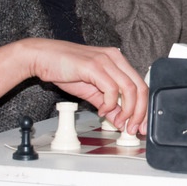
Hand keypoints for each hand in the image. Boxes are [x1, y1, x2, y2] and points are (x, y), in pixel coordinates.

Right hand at [24, 39, 147, 134]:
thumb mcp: (91, 90)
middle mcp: (115, 58)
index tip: (141, 124)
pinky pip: (111, 88)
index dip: (144, 107)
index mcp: (118, 61)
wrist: (42, 57)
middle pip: (139, 87)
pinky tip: (101, 110)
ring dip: (127, 110)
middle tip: (133, 128)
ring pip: (129, 88)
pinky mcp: (94, 66)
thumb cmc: (65, 69)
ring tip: (118, 122)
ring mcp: (106, 60)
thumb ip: (107, 103)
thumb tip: (119, 118)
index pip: (140, 85)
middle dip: (139, 112)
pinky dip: (109, 104)